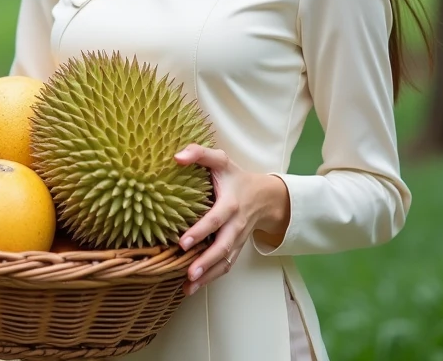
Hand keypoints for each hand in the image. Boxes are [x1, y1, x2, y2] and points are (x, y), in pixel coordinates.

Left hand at [173, 144, 289, 295]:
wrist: (266, 196)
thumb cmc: (236, 177)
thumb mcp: (221, 160)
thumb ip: (199, 153)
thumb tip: (176, 156)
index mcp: (231, 204)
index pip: (216, 220)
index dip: (200, 231)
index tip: (183, 242)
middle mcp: (236, 225)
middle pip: (222, 246)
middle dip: (206, 261)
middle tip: (188, 272)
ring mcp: (237, 240)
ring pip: (224, 261)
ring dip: (207, 275)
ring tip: (188, 286)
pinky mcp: (236, 249)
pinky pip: (225, 266)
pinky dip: (211, 279)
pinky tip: (192, 289)